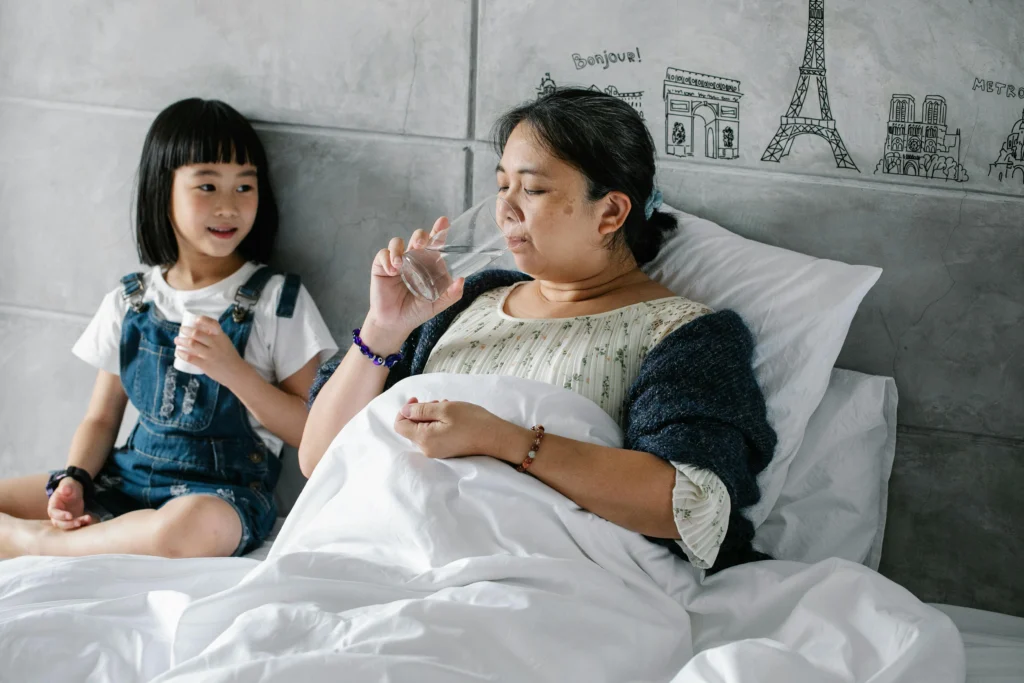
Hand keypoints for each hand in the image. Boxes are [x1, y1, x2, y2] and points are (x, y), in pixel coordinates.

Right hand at [47, 477, 92, 529]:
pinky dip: (83, 523)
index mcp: (53, 506)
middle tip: (78, 523)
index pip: (54, 513)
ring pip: (68, 526)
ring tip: (87, 519)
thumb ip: (65, 487)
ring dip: (77, 524)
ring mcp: (65, 519)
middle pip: (59, 523)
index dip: (60, 516)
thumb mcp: (67, 485)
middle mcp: (57, 514)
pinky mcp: (73, 520)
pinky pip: (77, 524)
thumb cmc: (68, 487)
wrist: (74, 491)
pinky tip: (89, 520)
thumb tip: (65, 489)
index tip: (70, 516)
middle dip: (68, 524)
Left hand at [174, 316, 249, 387]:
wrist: (236, 373)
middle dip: (186, 330)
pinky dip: (182, 354)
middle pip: (197, 334)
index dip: (203, 320)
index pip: (213, 324)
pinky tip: (178, 352)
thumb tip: (198, 330)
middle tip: (182, 330)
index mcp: (222, 337)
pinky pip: (190, 358)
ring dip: (181, 341)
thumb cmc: (229, 356)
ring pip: (192, 344)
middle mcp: (216, 344)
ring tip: (177, 340)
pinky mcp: (205, 365)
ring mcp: (210, 355)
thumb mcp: (225, 343)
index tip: (195, 320)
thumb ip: (215, 337)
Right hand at [365, 219, 465, 348]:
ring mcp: (397, 261)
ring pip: (397, 242)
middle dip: (419, 236)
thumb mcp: (438, 304)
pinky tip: (391, 271)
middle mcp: (413, 259)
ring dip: (399, 249)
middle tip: (419, 244)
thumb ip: (451, 294)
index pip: (435, 244)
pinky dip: (387, 259)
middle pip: (417, 237)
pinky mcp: (382, 266)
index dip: (439, 231)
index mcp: (428, 264)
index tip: (443, 222)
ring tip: (400, 265)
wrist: (396, 323)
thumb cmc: (417, 311)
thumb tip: (462, 280)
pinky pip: (383, 254)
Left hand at [393, 398, 507, 459]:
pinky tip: (452, 417)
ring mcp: (437, 452)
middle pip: (411, 428)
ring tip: (447, 408)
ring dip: (431, 416)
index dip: (405, 410)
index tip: (417, 400)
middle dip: (421, 412)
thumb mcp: (445, 409)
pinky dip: (438, 424)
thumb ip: (421, 410)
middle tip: (438, 403)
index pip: (399, 425)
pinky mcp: (446, 451)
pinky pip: (433, 435)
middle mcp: (427, 449)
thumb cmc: (472, 421)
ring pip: (423, 430)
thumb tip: (404, 411)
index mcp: (424, 439)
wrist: (496, 438)